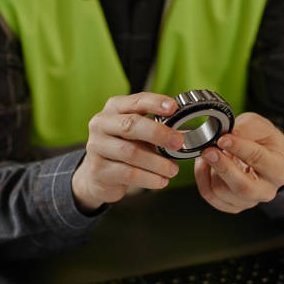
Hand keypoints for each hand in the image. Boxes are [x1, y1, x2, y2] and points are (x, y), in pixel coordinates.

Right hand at [72, 92, 183, 211]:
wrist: (97, 176)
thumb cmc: (123, 148)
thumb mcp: (138, 134)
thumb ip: (158, 129)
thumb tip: (187, 133)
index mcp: (114, 108)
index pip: (136, 101)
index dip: (155, 103)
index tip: (174, 107)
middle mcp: (101, 124)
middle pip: (130, 125)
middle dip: (158, 133)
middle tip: (178, 143)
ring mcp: (97, 147)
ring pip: (130, 153)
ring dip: (156, 162)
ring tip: (173, 169)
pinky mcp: (98, 170)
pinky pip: (128, 174)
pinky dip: (149, 178)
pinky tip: (161, 181)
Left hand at [194, 112, 283, 213]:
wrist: (264, 155)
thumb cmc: (263, 141)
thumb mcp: (260, 126)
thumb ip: (247, 128)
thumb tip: (229, 134)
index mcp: (279, 170)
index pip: (259, 159)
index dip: (238, 148)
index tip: (223, 139)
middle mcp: (267, 190)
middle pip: (243, 187)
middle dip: (223, 168)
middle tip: (209, 151)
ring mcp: (249, 201)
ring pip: (222, 192)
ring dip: (210, 170)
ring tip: (209, 151)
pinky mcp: (232, 205)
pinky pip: (210, 196)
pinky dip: (202, 178)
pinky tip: (204, 164)